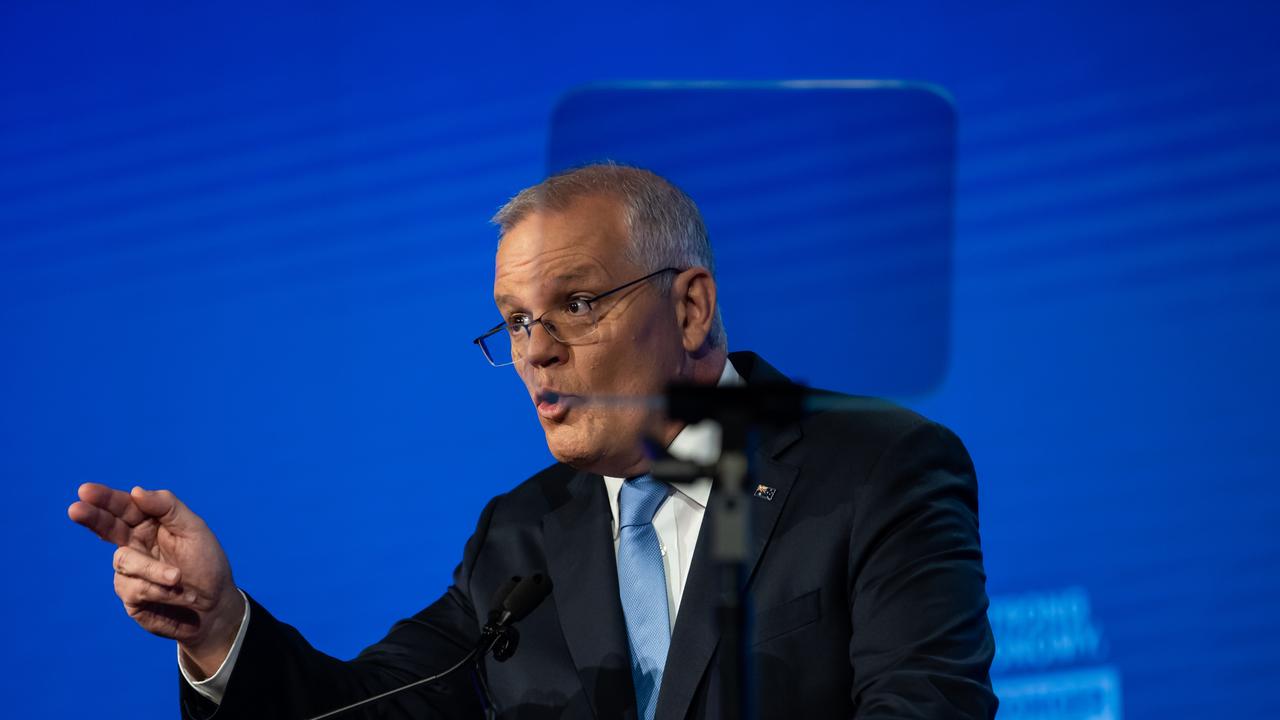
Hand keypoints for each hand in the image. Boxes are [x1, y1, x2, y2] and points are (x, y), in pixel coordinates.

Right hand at [68, 483, 244, 676]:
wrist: (215, 605)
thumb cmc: (206, 562)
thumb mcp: (194, 529)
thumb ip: (167, 507)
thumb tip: (135, 491)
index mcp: (149, 523)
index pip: (123, 507)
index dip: (104, 498)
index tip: (85, 491)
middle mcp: (134, 544)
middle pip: (106, 527)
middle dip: (92, 518)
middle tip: (75, 509)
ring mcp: (129, 571)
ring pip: (124, 561)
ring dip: (153, 570)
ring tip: (179, 578)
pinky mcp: (130, 596)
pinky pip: (133, 588)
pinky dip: (159, 590)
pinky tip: (179, 593)